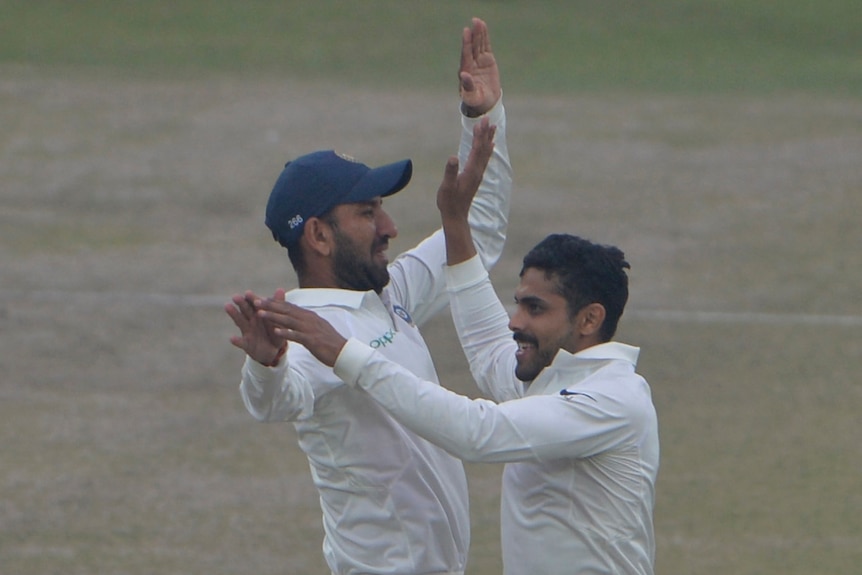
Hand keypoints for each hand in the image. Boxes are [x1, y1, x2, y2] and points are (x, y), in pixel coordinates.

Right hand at [225, 289, 287, 365]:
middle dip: (241, 303)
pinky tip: (232, 338)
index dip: (251, 298)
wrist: (272, 350)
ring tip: (227, 306)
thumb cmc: (273, 331)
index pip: (254, 303)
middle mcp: (251, 320)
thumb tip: (280, 289)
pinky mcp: (246, 344)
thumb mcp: (277, 320)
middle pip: (245, 310)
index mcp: (258, 313)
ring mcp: (247, 332)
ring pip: (240, 322)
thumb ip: (277, 305)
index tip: (248, 293)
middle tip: (235, 296)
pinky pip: (241, 342)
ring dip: (234, 314)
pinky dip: (236, 340)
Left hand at [253, 298, 346, 367]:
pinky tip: (275, 332)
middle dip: (270, 306)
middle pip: (286, 310)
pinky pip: (296, 335)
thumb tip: (297, 315)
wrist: (344, 352)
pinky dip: (286, 333)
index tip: (261, 299)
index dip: (274, 303)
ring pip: (289, 320)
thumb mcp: (317, 327)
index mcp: (309, 316)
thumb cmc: (330, 341)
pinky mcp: (312, 340)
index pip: (289, 307)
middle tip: (255, 302)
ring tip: (260, 314)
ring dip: (273, 316)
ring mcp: (310, 329)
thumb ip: (306, 320)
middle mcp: (309, 319)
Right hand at [436, 118, 494, 264]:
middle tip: (488, 119)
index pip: (477, 149)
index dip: (479, 135)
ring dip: (488, 140)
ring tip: (492, 128)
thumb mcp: (446, 187)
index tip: (482, 121)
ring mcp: (477, 174)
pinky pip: (484, 159)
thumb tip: (453, 157)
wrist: (456, 216)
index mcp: (471, 171)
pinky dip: (487, 150)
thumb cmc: (449, 202)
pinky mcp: (475, 177)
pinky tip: (490, 146)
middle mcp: (477, 171)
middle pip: (484, 149)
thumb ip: (450, 172)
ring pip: (485, 153)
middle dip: (485, 133)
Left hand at [459, 17, 500, 116]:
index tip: (466, 32)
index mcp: (466, 71)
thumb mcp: (472, 96)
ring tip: (479, 21)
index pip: (466, 55)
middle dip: (473, 35)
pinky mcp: (487, 60)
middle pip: (472, 47)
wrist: (485, 103)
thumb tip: (463, 74)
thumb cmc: (475, 102)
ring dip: (479, 33)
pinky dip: (485, 38)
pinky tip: (483, 28)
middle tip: (474, 21)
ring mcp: (479, 61)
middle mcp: (471, 64)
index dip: (467, 43)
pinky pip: (485, 47)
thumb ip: (468, 86)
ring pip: (479, 45)